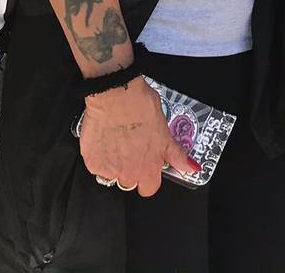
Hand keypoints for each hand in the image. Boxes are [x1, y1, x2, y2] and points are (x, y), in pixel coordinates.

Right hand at [78, 77, 198, 196]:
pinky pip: (95, 167)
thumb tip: (192, 168)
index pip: (150, 188)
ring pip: (111, 176)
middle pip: (130, 183)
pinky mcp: (92, 162)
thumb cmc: (142, 108)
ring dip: (114, 165)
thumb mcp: (166, 132)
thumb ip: (177, 155)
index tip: (147, 166)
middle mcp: (129, 173)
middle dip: (131, 170)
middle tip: (131, 150)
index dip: (149, 178)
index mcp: (149, 167)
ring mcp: (108, 169)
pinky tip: (104, 140)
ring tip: (117, 143)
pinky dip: (99, 157)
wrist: (117, 95)